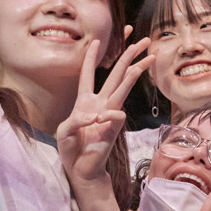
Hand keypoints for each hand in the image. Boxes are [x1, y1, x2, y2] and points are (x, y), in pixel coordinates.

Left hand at [57, 38, 152, 188]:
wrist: (81, 169)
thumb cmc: (71, 149)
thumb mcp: (64, 131)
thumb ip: (75, 120)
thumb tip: (94, 116)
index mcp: (84, 101)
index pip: (87, 74)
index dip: (91, 57)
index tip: (96, 40)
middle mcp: (100, 103)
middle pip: (115, 74)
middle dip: (128, 56)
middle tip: (142, 41)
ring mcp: (109, 113)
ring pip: (123, 87)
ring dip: (134, 72)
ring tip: (147, 58)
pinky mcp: (115, 126)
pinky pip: (116, 114)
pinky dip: (108, 115)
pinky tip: (100, 121)